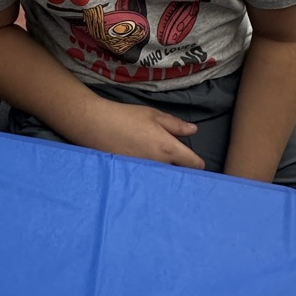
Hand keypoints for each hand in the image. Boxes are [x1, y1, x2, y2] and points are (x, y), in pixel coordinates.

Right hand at [78, 100, 204, 168]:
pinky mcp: (133, 178)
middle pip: (179, 173)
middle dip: (180, 169)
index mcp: (168, 148)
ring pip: (164, 178)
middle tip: (175, 161)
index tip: (195, 161)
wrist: (97, 126)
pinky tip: (145, 170)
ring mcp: (146, 174)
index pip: (193, 164)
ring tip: (159, 164)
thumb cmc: (127, 117)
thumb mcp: (154, 115)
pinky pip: (149, 180)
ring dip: (166, 174)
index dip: (198, 163)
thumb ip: (175, 125)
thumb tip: (194, 130)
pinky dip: (150, 177)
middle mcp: (160, 165)